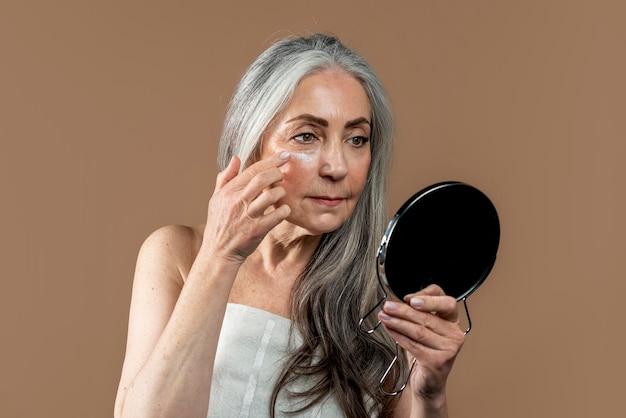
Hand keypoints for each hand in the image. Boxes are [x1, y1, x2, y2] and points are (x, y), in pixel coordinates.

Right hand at [201, 151, 291, 263]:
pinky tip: (284, 210)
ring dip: (280, 192)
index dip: (270, 161)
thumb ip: (226, 178)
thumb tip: (236, 158)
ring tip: (281, 194)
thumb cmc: (219, 224)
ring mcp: (246, 216)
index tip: (284, 155)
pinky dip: (284, 211)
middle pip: (261, 179)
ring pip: (270, 196)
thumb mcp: (216, 199)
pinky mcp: (256, 230)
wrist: (218, 252)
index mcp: (228, 192)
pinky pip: (275, 216)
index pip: (252, 170)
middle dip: (277, 173)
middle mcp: (237, 202)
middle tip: (283, 175)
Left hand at [377, 284, 463, 400]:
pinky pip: (413, 345)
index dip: (428, 296)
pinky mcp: (438, 361)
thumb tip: (400, 301)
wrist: (427, 382)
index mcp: (453, 321)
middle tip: (387, 306)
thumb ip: (417, 314)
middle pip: (427, 316)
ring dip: (397, 322)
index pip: (446, 302)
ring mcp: (449, 348)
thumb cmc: (425, 352)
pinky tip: (389, 329)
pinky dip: (398, 335)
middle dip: (403, 310)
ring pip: (418, 331)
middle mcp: (455, 334)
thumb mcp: (423, 328)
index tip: (408, 298)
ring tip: (384, 316)